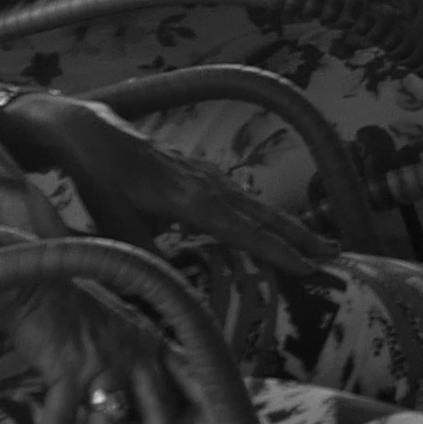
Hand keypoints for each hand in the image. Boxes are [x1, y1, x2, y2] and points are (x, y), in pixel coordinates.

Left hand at [0, 90, 338, 287]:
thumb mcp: (114, 223)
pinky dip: (263, 213)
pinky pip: (240, 197)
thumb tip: (171, 291)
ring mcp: (206, 176)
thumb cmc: (99, 179)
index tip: (309, 266)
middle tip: (334, 256)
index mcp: (190, 200)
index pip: (244, 230)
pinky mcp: (199, 173)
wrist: (89, 132)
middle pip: (262, 215)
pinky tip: (270, 223)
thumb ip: (145, 256)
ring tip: (316, 243)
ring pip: (255, 205)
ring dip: (286, 225)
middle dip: (298, 236)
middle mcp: (207, 186)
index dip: (278, 250)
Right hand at [0, 278, 191, 423]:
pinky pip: (60, 416)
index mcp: (152, 347)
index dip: (214, 404)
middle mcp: (135, 356)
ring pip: (109, 423)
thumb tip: (135, 405)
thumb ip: (135, 362)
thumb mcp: (119, 332)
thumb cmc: (76, 313)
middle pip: (159, 409)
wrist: (37, 285)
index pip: (194, 375)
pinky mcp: (67, 367)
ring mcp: (102, 362)